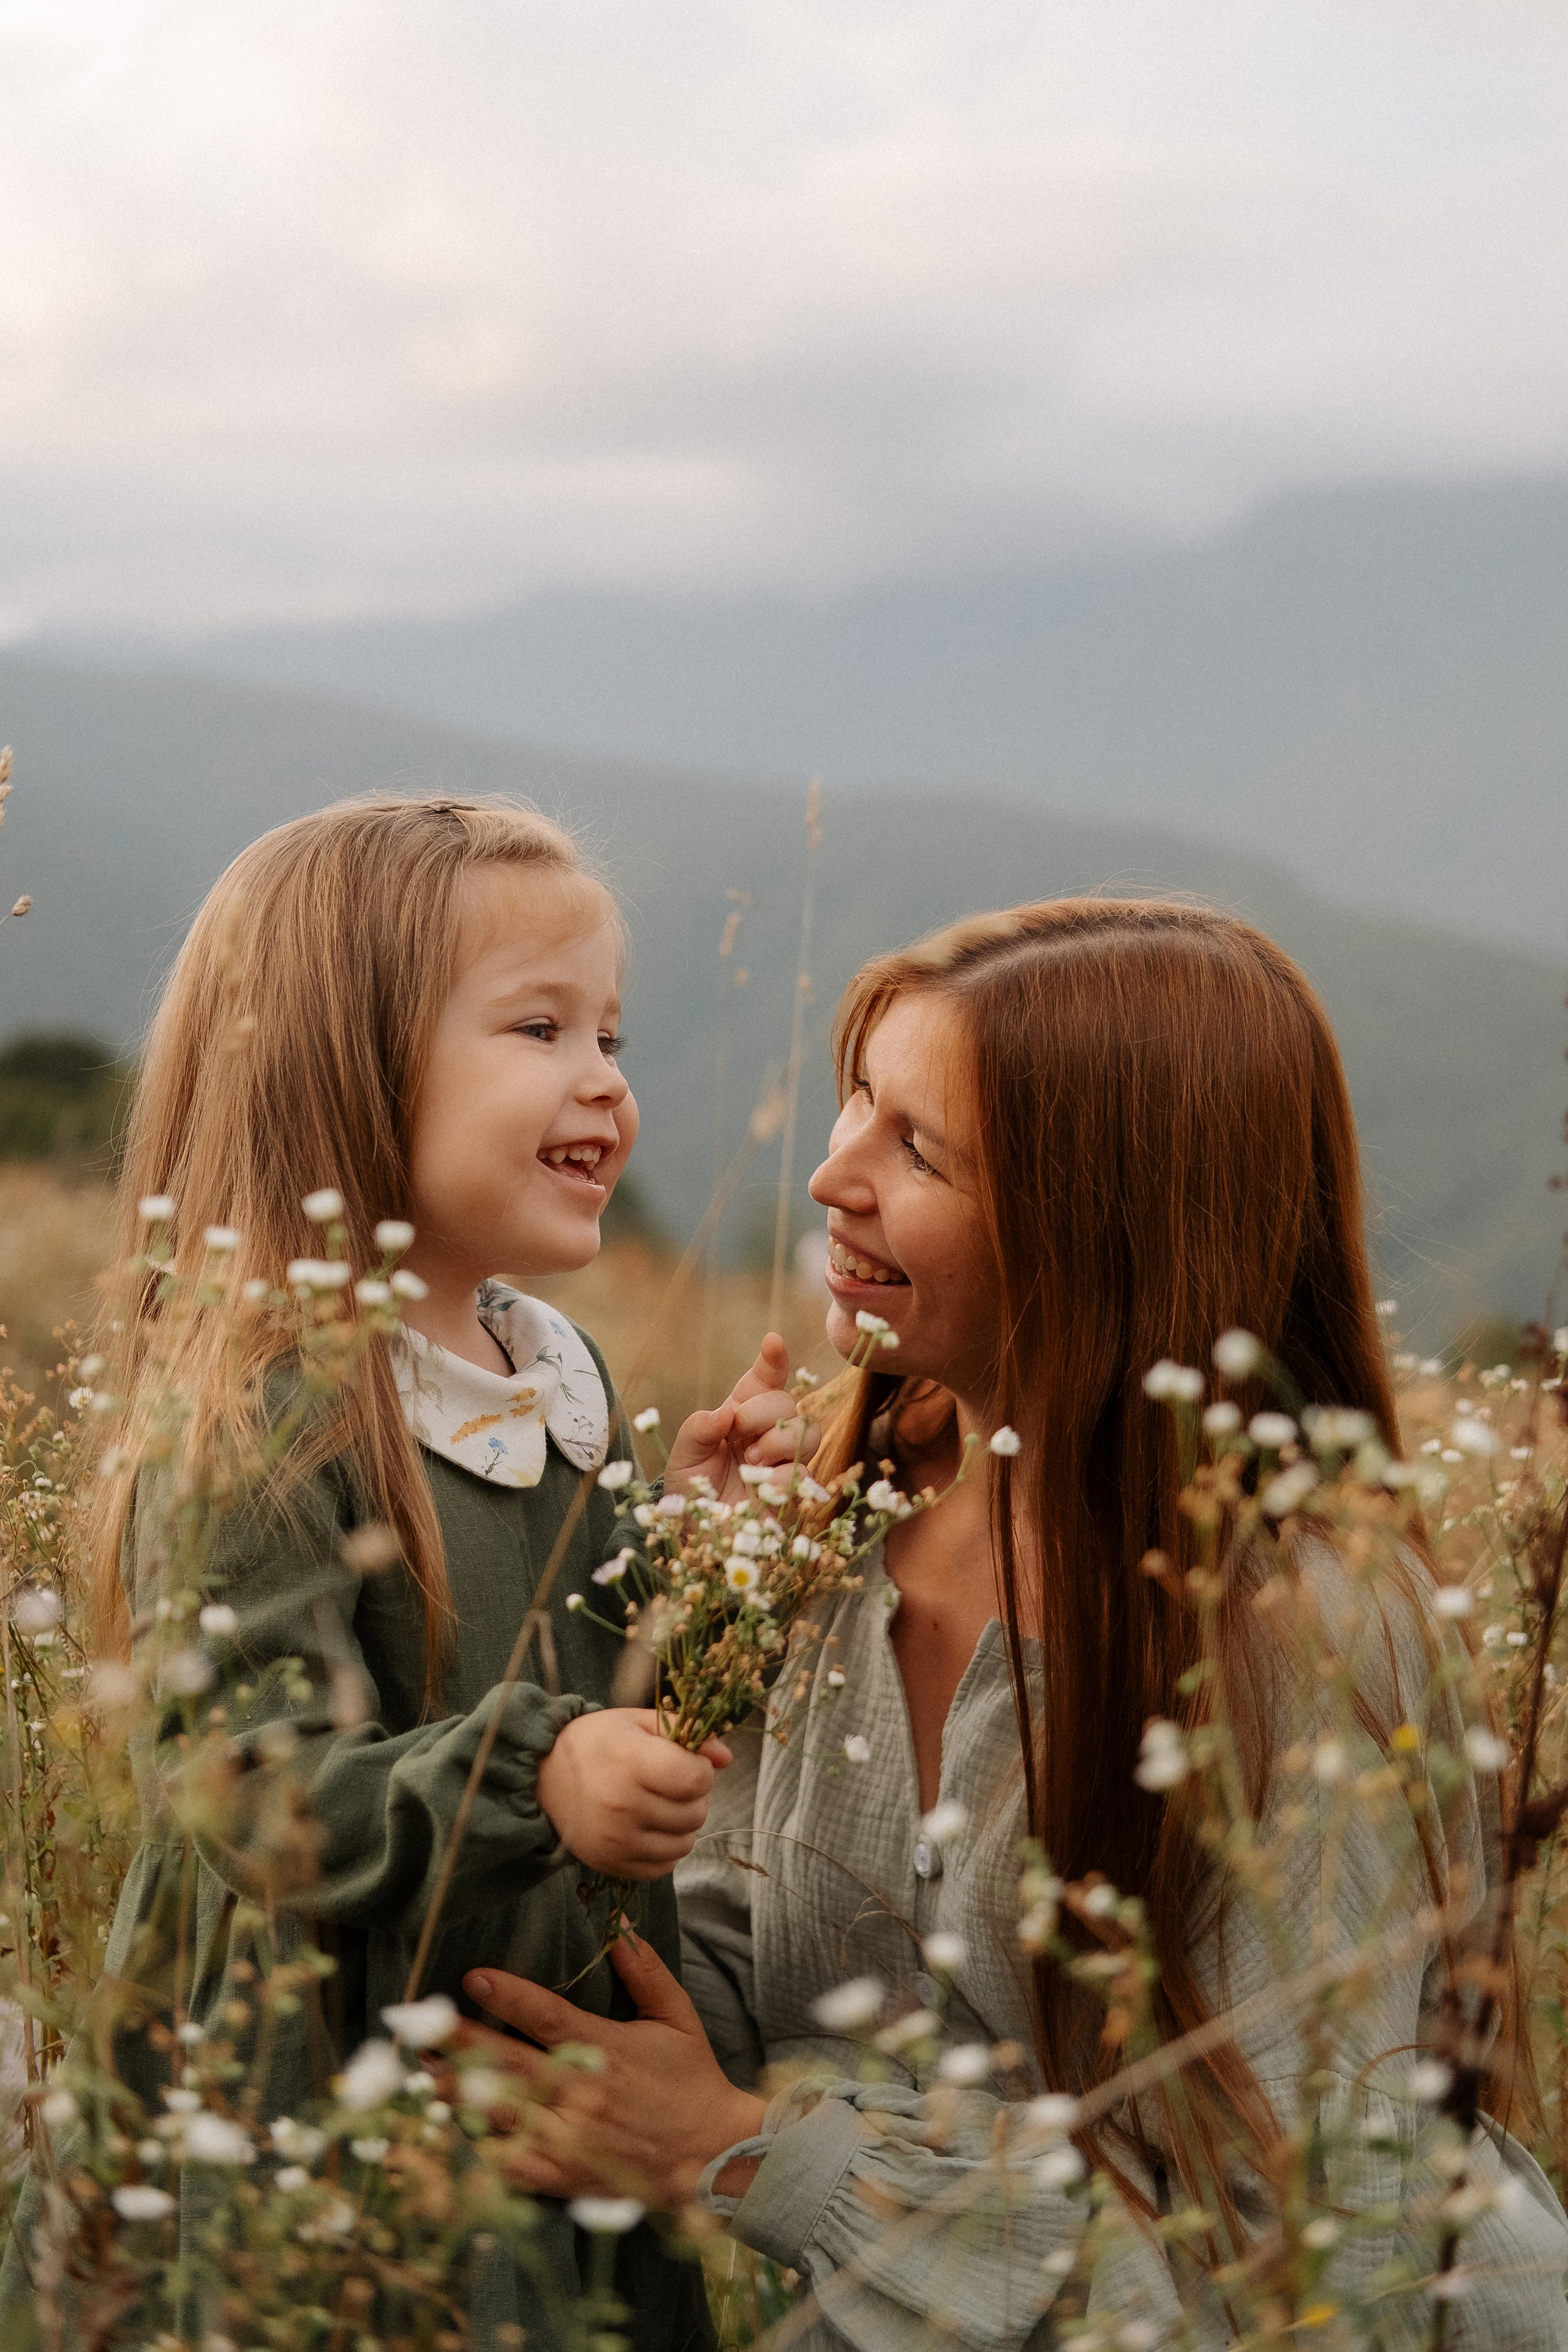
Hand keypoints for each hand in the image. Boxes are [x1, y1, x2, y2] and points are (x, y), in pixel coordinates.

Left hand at [453, 1932, 766, 2205]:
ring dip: (458, 2094)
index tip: (472, 1977)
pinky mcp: (565, 2176)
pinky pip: (513, 2164)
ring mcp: (570, 2139)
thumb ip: (645, 1971)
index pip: (547, 2018)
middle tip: (419, 2027)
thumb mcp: (677, 2018)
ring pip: (501, 2114)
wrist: (713, 2158)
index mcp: (607, 2051)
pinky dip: (483, 2148)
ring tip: (423, 2074)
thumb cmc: (693, 2082)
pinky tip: (457, 2130)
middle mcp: (581, 2095)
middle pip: (509, 2065)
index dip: (508, 1996)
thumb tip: (619, 1926)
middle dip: (461, 2043)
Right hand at [536, 1710, 731, 1878]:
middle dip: (693, 1797)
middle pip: (695, 1813)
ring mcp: (616, 1841)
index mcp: (630, 1763)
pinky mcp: (611, 1865)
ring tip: (660, 1805)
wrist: (543, 1776)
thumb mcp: (637, 1722)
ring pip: (685, 1844)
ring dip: (682, 1825)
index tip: (684, 1761)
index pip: (696, 1779)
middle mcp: (623, 1806)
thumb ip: (686, 1732)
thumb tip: (726, 1758)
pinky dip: (665, 1849)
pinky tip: (648, 1828)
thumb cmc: (598, 1743)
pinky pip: (664, 1867)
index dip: (700, 1770)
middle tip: (670, 1783)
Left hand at [664, 1333, 817, 1503]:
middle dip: (763, 1412)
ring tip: (750, 1462)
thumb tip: (725, 1413)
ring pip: (808, 1432)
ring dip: (778, 1442)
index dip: (772, 1360)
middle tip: (739, 1435)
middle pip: (787, 1403)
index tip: (773, 1342)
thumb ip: (698, 1429)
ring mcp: (784, 1463)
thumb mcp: (682, 1457)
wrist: (696, 1537)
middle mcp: (766, 1434)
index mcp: (740, 1416)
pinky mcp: (795, 1493)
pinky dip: (779, 1478)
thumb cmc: (690, 1492)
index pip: (763, 1380)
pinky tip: (759, 1489)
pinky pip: (803, 1473)